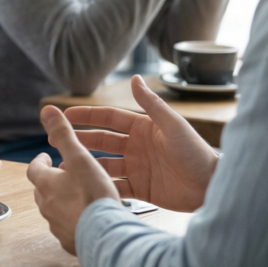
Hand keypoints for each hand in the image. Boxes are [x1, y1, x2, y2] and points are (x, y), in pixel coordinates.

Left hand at [27, 106, 119, 254]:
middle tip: (60, 175)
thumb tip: (47, 110)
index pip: (34, 169)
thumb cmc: (93, 195)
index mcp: (46, 184)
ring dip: (60, 201)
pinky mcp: (71, 242)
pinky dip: (72, 220)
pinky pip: (67, 228)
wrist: (105, 236)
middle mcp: (47, 206)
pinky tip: (85, 219)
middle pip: (41, 190)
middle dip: (48, 181)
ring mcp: (57, 226)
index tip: (47, 157)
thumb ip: (64, 135)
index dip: (40, 161)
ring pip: (53, 210)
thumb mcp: (80, 158)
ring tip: (75, 196)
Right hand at [66, 75, 218, 211]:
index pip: (109, 118)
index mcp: (143, 128)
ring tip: (64, 167)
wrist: (212, 187)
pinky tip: (85, 188)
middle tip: (55, 140)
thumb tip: (134, 78)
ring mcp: (138, 168)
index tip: (65, 114)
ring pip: (104, 164)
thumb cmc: (196, 153)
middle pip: (101, 141)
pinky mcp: (142, 189)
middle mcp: (137, 146)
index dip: (87, 115)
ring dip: (86, 165)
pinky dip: (101, 186)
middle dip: (79, 140)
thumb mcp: (173, 126)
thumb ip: (151, 104)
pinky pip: (115, 186)